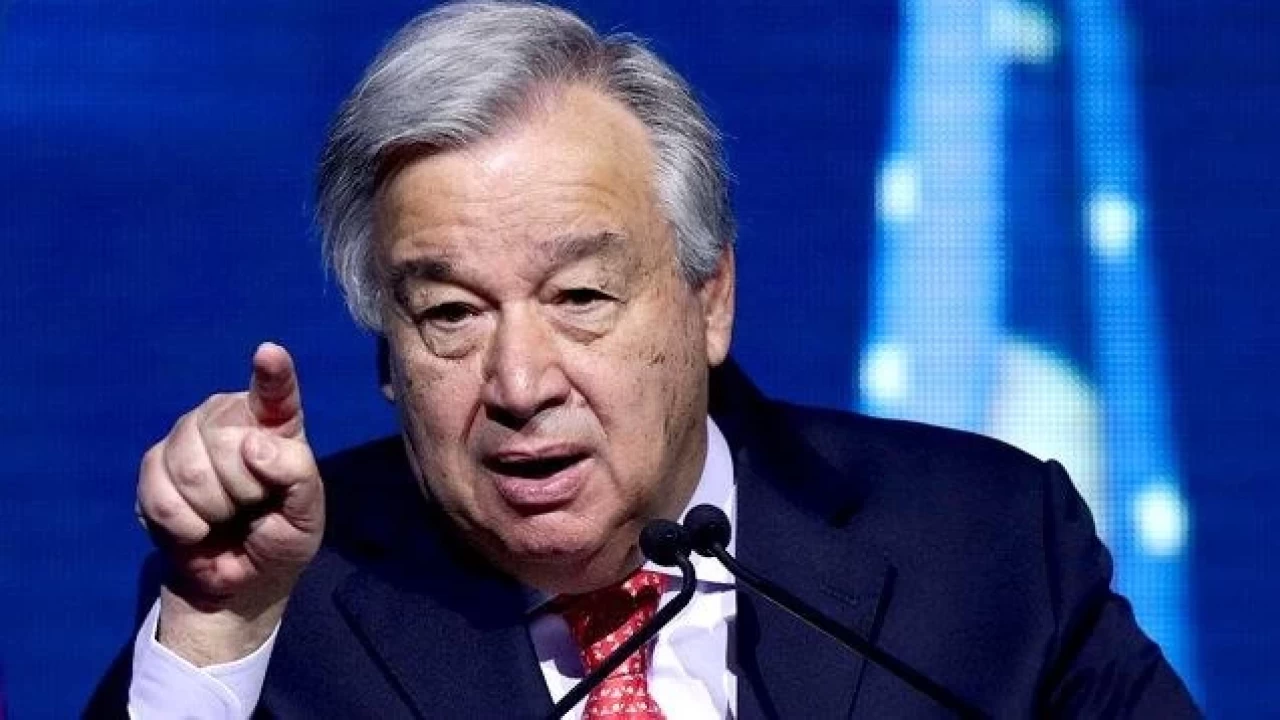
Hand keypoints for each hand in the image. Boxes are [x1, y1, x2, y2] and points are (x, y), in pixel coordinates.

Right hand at [136, 342, 323, 663]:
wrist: (238, 582)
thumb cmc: (280, 540)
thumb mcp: (307, 516)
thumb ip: (297, 476)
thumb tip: (255, 443)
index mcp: (277, 423)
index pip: (276, 391)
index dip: (272, 373)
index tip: (270, 353)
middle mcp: (229, 417)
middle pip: (226, 440)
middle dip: (242, 488)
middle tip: (251, 508)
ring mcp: (187, 437)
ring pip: (191, 468)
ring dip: (213, 509)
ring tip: (225, 517)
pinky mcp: (153, 467)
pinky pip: (161, 495)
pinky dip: (184, 525)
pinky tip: (197, 529)